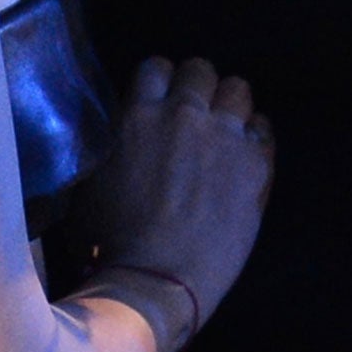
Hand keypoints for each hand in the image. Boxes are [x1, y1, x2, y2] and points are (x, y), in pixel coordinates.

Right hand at [81, 57, 273, 329]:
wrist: (155, 284)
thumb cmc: (108, 244)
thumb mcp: (87, 183)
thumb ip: (107, 145)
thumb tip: (115, 134)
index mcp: (138, 116)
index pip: (156, 67)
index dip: (161, 83)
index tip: (162, 102)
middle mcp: (184, 115)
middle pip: (201, 70)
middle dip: (198, 88)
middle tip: (195, 117)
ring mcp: (224, 136)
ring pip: (238, 89)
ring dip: (229, 107)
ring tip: (224, 132)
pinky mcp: (256, 163)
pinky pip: (264, 128)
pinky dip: (254, 137)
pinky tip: (245, 158)